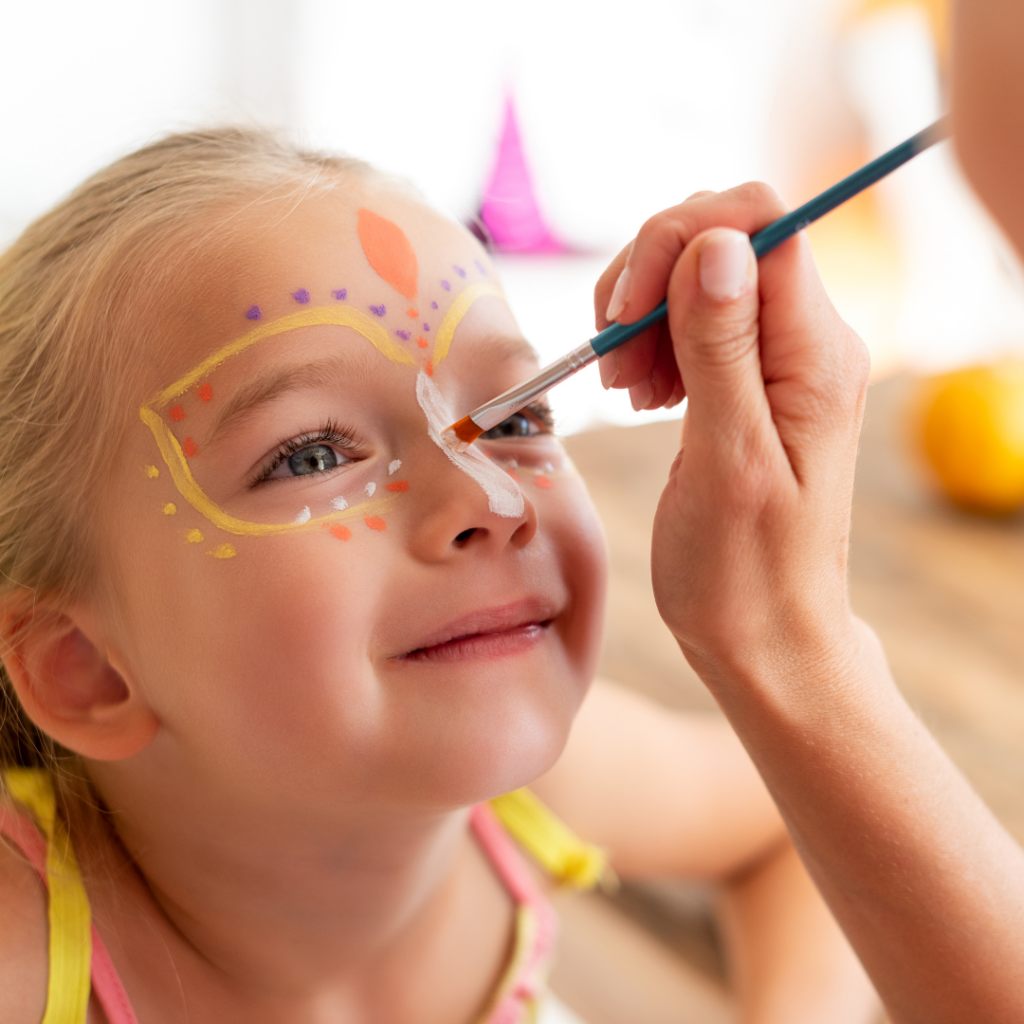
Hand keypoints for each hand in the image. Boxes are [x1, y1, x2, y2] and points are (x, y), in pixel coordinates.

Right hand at [594, 184, 869, 683]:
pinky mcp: (746, 382)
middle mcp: (805, 343)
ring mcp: (776, 361)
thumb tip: (716, 243)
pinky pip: (691, 321)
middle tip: (616, 363)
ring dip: (641, 314)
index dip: (680, 242)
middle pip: (722, 238)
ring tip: (626, 389)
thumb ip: (723, 349)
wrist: (763, 636)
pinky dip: (649, 341)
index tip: (623, 314)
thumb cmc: (745, 573)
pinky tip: (640, 393)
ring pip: (698, 273)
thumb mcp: (728, 463)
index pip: (759, 224)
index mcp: (815, 355)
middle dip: (650, 277)